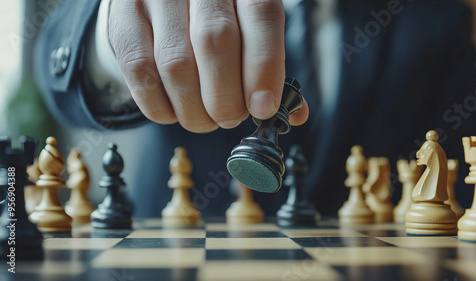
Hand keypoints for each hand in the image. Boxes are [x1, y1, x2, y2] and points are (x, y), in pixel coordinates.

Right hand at [108, 0, 308, 132]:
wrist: (164, 0)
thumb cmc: (218, 20)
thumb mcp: (251, 32)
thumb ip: (270, 68)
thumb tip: (296, 114)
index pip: (261, 16)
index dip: (264, 67)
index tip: (264, 108)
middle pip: (215, 42)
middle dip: (225, 99)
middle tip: (230, 118)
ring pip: (175, 64)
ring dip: (193, 110)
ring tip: (205, 119)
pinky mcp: (123, 17)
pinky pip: (140, 72)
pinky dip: (159, 106)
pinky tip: (174, 112)